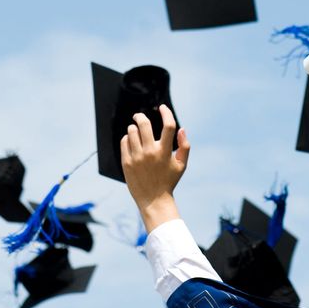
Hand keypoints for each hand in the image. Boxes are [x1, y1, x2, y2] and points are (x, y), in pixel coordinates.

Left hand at [121, 105, 189, 231]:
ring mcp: (137, 157)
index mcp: (165, 152)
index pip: (168, 125)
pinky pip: (124, 141)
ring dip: (134, 128)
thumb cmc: (168, 181)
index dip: (166, 113)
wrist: (153, 200)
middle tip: (139, 116)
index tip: (162, 107)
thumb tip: (182, 128)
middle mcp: (150, 152)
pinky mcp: (127, 162)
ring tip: (136, 132)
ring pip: (131, 131)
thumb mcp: (181, 165)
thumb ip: (184, 146)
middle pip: (144, 124)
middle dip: (140, 116)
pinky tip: (132, 142)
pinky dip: (128, 138)